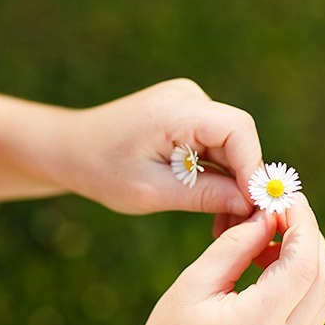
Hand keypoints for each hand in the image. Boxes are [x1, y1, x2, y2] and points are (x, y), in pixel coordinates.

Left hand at [61, 78, 261, 215]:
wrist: (70, 148)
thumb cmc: (101, 170)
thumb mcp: (152, 192)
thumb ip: (204, 195)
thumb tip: (252, 204)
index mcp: (174, 111)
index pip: (237, 129)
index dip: (253, 168)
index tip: (255, 207)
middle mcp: (187, 98)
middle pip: (238, 139)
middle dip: (244, 182)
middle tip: (244, 226)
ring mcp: (188, 104)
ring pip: (230, 146)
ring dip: (232, 183)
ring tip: (225, 223)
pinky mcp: (187, 116)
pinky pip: (216, 145)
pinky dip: (218, 175)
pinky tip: (214, 206)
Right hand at [115, 193, 324, 324]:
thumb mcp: (194, 283)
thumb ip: (236, 245)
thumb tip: (269, 214)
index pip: (303, 264)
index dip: (302, 224)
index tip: (287, 197)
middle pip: (323, 278)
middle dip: (308, 236)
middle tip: (282, 209)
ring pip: (323, 295)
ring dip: (306, 258)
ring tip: (268, 237)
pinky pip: (311, 313)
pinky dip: (300, 282)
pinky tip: (269, 266)